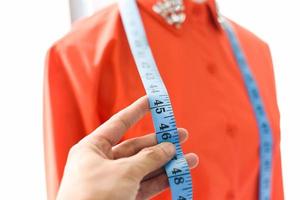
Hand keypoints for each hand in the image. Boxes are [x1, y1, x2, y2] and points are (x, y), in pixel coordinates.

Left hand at [57, 96, 198, 199]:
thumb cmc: (94, 197)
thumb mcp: (123, 172)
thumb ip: (148, 158)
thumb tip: (168, 147)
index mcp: (93, 148)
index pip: (119, 123)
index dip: (137, 110)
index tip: (152, 100)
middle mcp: (103, 162)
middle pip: (137, 146)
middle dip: (160, 141)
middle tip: (181, 134)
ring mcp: (115, 181)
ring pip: (145, 167)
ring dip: (167, 162)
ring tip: (189, 157)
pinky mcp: (124, 197)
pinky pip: (146, 184)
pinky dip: (162, 179)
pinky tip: (179, 173)